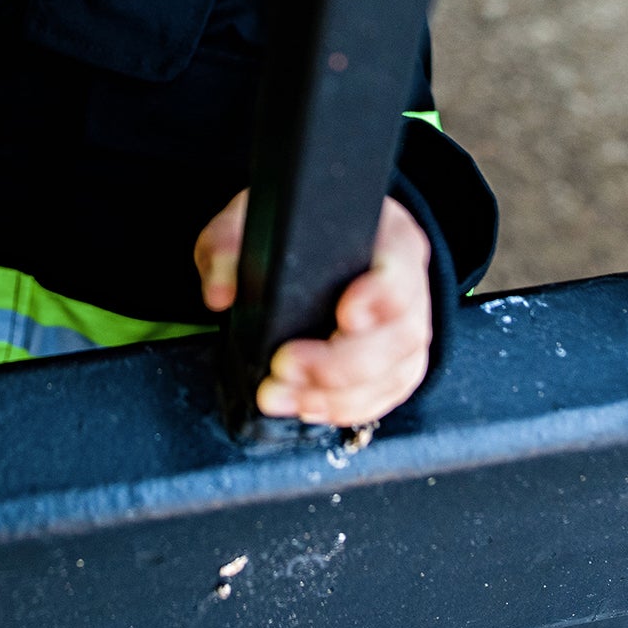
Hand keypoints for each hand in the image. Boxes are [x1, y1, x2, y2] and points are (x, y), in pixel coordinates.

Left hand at [193, 191, 432, 426]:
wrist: (301, 240)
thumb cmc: (285, 226)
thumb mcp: (248, 220)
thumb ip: (227, 247)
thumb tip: (220, 293)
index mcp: (388, 237)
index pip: (399, 270)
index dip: (379, 298)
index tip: (343, 316)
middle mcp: (407, 282)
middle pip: (399, 333)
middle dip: (340, 364)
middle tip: (285, 369)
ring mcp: (406, 325)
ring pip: (394, 372)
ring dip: (337, 395)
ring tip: (284, 396)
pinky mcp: (396, 360)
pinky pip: (387, 394)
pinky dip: (348, 407)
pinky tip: (309, 406)